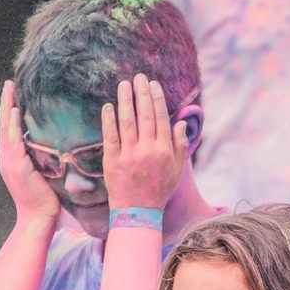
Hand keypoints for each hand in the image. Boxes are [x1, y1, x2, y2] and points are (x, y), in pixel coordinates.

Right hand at [0, 80, 60, 223]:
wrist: (38, 217)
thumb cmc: (43, 199)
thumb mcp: (40, 174)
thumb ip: (39, 158)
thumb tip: (47, 146)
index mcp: (11, 160)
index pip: (8, 130)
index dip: (8, 112)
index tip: (12, 94)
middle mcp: (6, 159)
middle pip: (2, 125)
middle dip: (4, 103)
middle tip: (7, 83)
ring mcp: (9, 162)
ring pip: (5, 129)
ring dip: (6, 107)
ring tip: (9, 89)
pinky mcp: (16, 166)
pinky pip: (13, 141)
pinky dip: (12, 125)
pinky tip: (14, 111)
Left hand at [101, 74, 189, 209]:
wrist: (137, 212)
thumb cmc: (158, 190)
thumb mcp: (175, 169)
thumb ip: (179, 145)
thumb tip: (180, 122)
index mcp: (164, 151)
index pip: (161, 118)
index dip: (157, 98)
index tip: (153, 85)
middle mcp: (148, 150)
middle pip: (145, 115)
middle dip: (142, 93)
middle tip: (139, 77)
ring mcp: (129, 155)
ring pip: (128, 121)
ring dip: (126, 100)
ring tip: (124, 84)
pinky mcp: (112, 161)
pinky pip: (110, 136)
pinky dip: (109, 119)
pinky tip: (109, 106)